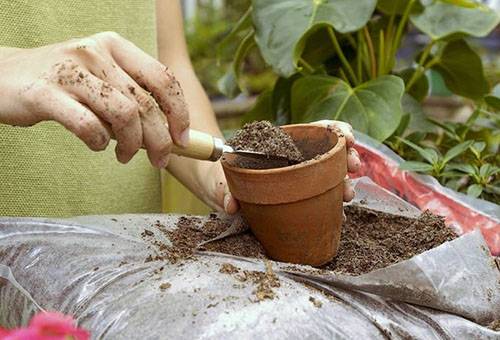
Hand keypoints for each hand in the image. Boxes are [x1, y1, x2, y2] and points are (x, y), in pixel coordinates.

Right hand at [0, 32, 188, 167]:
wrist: (4, 76)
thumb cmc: (64, 84)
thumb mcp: (102, 78)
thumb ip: (133, 96)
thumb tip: (171, 132)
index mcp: (115, 46)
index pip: (163, 79)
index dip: (179, 112)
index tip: (183, 139)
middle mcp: (96, 52)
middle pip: (146, 104)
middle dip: (160, 140)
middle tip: (159, 159)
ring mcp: (70, 71)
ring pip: (124, 115)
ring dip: (132, 144)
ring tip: (125, 156)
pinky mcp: (46, 93)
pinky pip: (88, 126)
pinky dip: (98, 143)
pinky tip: (96, 145)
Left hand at [204, 120, 359, 213]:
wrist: (217, 192)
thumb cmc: (219, 177)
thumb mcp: (219, 181)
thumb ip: (223, 191)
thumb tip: (230, 205)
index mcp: (279, 144)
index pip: (313, 130)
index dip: (334, 130)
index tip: (348, 137)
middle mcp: (293, 159)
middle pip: (328, 151)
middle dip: (347, 156)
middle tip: (353, 166)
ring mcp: (297, 179)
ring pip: (329, 175)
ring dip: (344, 181)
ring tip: (348, 194)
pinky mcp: (298, 197)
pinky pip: (320, 196)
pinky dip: (333, 201)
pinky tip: (340, 210)